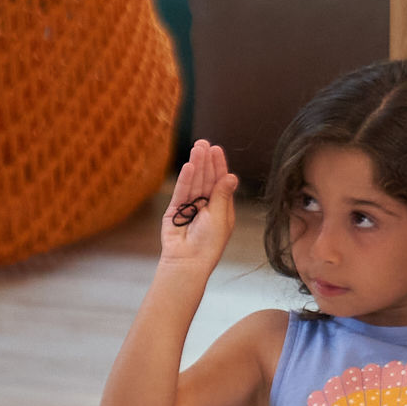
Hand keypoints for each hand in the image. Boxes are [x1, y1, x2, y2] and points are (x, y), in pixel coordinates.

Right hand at [159, 139, 237, 278]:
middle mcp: (206, 206)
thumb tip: (232, 176)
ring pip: (193, 183)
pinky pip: (181, 192)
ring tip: (196, 148)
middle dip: (205, 161)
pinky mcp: (174, 212)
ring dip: (195, 166)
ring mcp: (190, 208)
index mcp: (221, 208)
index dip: (219, 166)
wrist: (187, 262)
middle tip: (203, 143)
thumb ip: (222, 195)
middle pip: (206, 179)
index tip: (216, 149)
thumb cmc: (208, 244)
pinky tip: (188, 166)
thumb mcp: (220, 217)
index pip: (220, 182)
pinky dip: (184, 179)